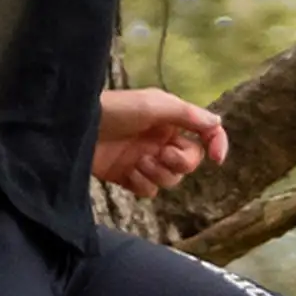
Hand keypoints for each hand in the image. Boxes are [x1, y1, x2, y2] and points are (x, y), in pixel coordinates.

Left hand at [93, 88, 227, 197]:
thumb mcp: (154, 104)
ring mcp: (145, 160)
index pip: (204, 134)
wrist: (77, 128)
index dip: (216, 144)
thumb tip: (217, 123)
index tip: (216, 158)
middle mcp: (161, 141)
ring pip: (171, 180)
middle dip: (180, 162)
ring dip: (159, 173)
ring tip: (139, 162)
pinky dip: (143, 184)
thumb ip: (188, 115)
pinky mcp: (128, 177)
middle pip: (189, 162)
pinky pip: (150, 191)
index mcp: (170, 121)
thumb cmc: (116, 109)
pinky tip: (130, 172)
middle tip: (161, 154)